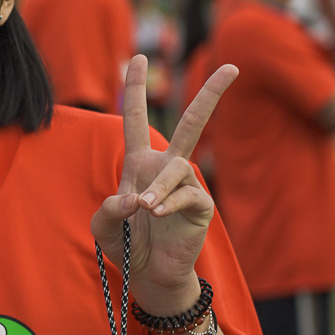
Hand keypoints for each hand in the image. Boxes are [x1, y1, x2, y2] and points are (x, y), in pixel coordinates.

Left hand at [93, 55, 234, 315]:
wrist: (150, 277)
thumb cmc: (127, 246)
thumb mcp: (103, 226)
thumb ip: (107, 210)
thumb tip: (133, 198)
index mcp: (140, 164)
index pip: (136, 119)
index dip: (135, 89)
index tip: (137, 58)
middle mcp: (165, 168)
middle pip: (190, 124)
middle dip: (211, 96)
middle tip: (232, 67)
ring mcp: (186, 185)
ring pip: (178, 168)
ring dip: (159, 189)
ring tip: (145, 209)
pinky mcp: (200, 206)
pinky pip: (188, 195)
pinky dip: (170, 203)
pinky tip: (157, 214)